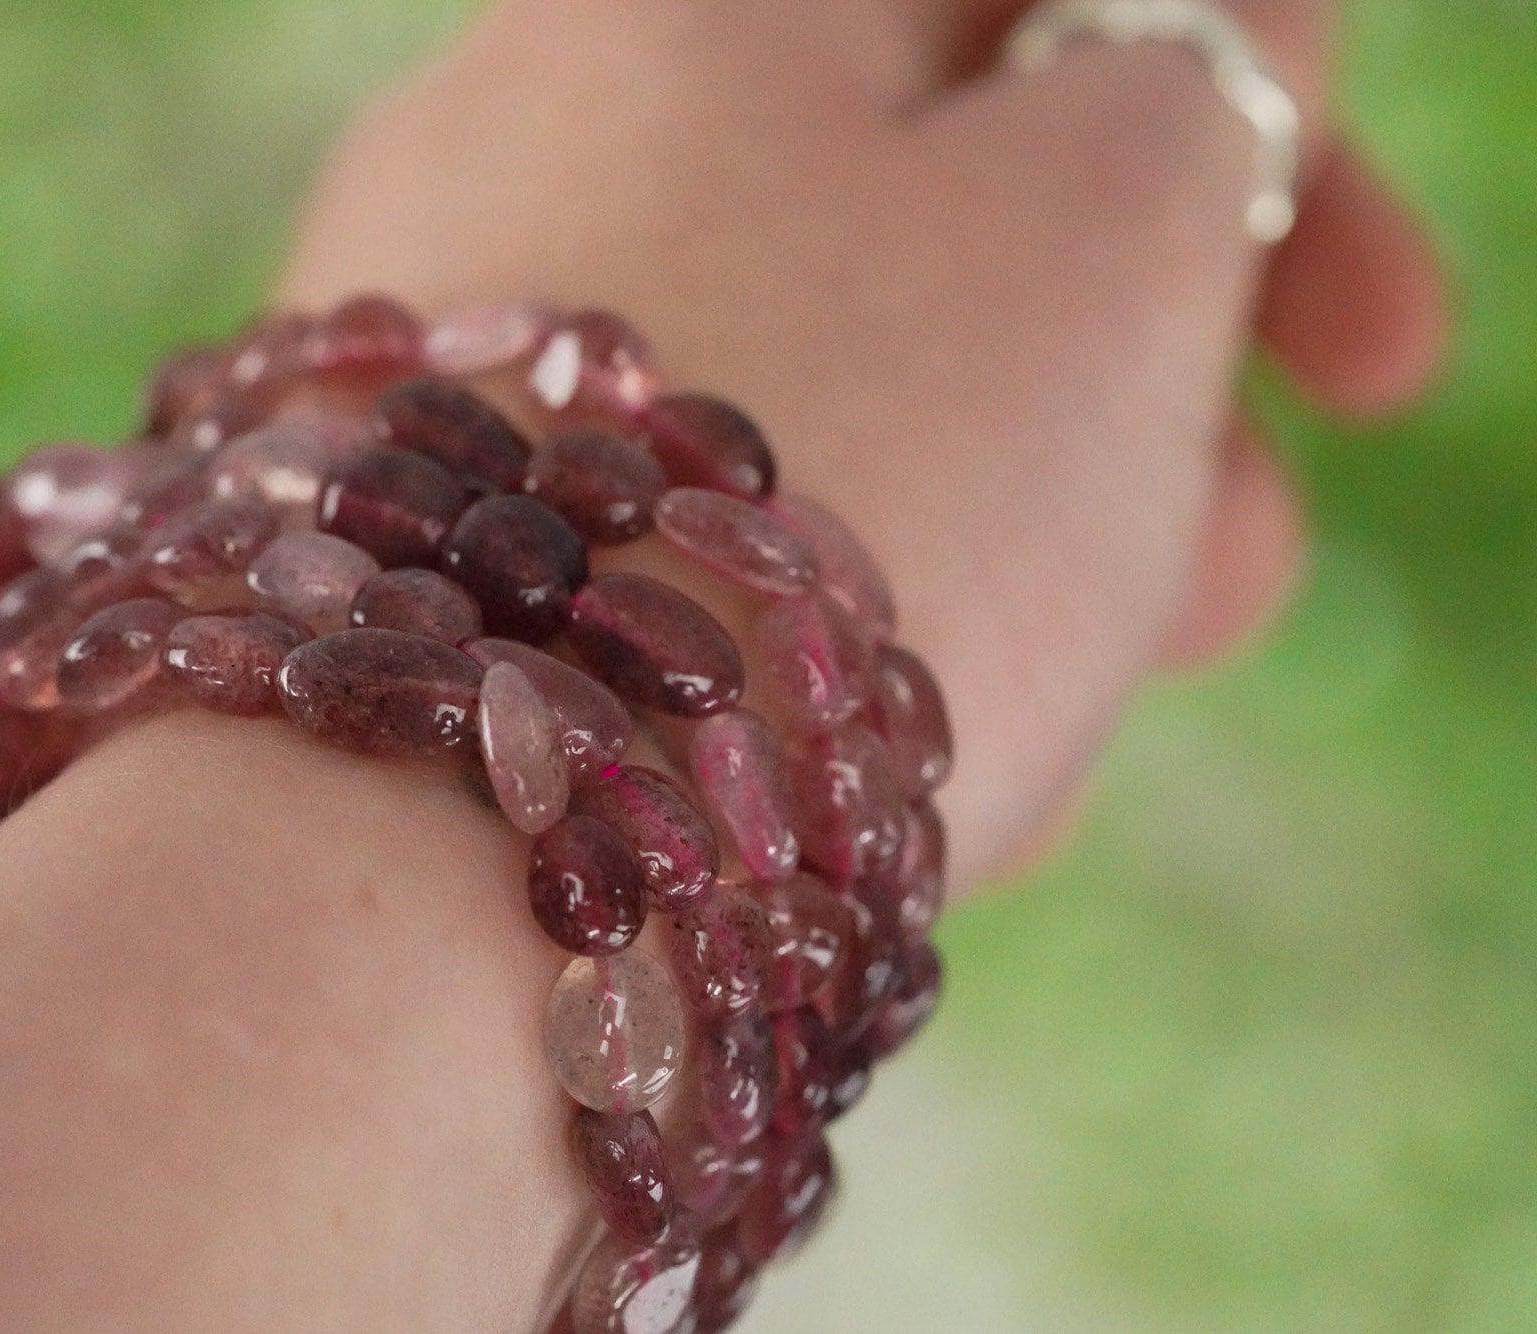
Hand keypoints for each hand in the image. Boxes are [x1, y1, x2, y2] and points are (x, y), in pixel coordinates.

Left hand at [279, 0, 1443, 883]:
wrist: (466, 848)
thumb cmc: (832, 500)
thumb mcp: (1105, 231)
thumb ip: (1193, 93)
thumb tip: (1175, 81)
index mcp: (693, 1)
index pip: (1021, 2)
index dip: (1241, 146)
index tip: (1351, 358)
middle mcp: (525, 146)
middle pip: (916, 237)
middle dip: (1126, 409)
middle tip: (1236, 575)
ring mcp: (446, 373)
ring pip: (815, 427)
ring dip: (987, 560)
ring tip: (1051, 737)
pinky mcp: (423, 565)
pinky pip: (685, 568)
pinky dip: (818, 648)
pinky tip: (887, 793)